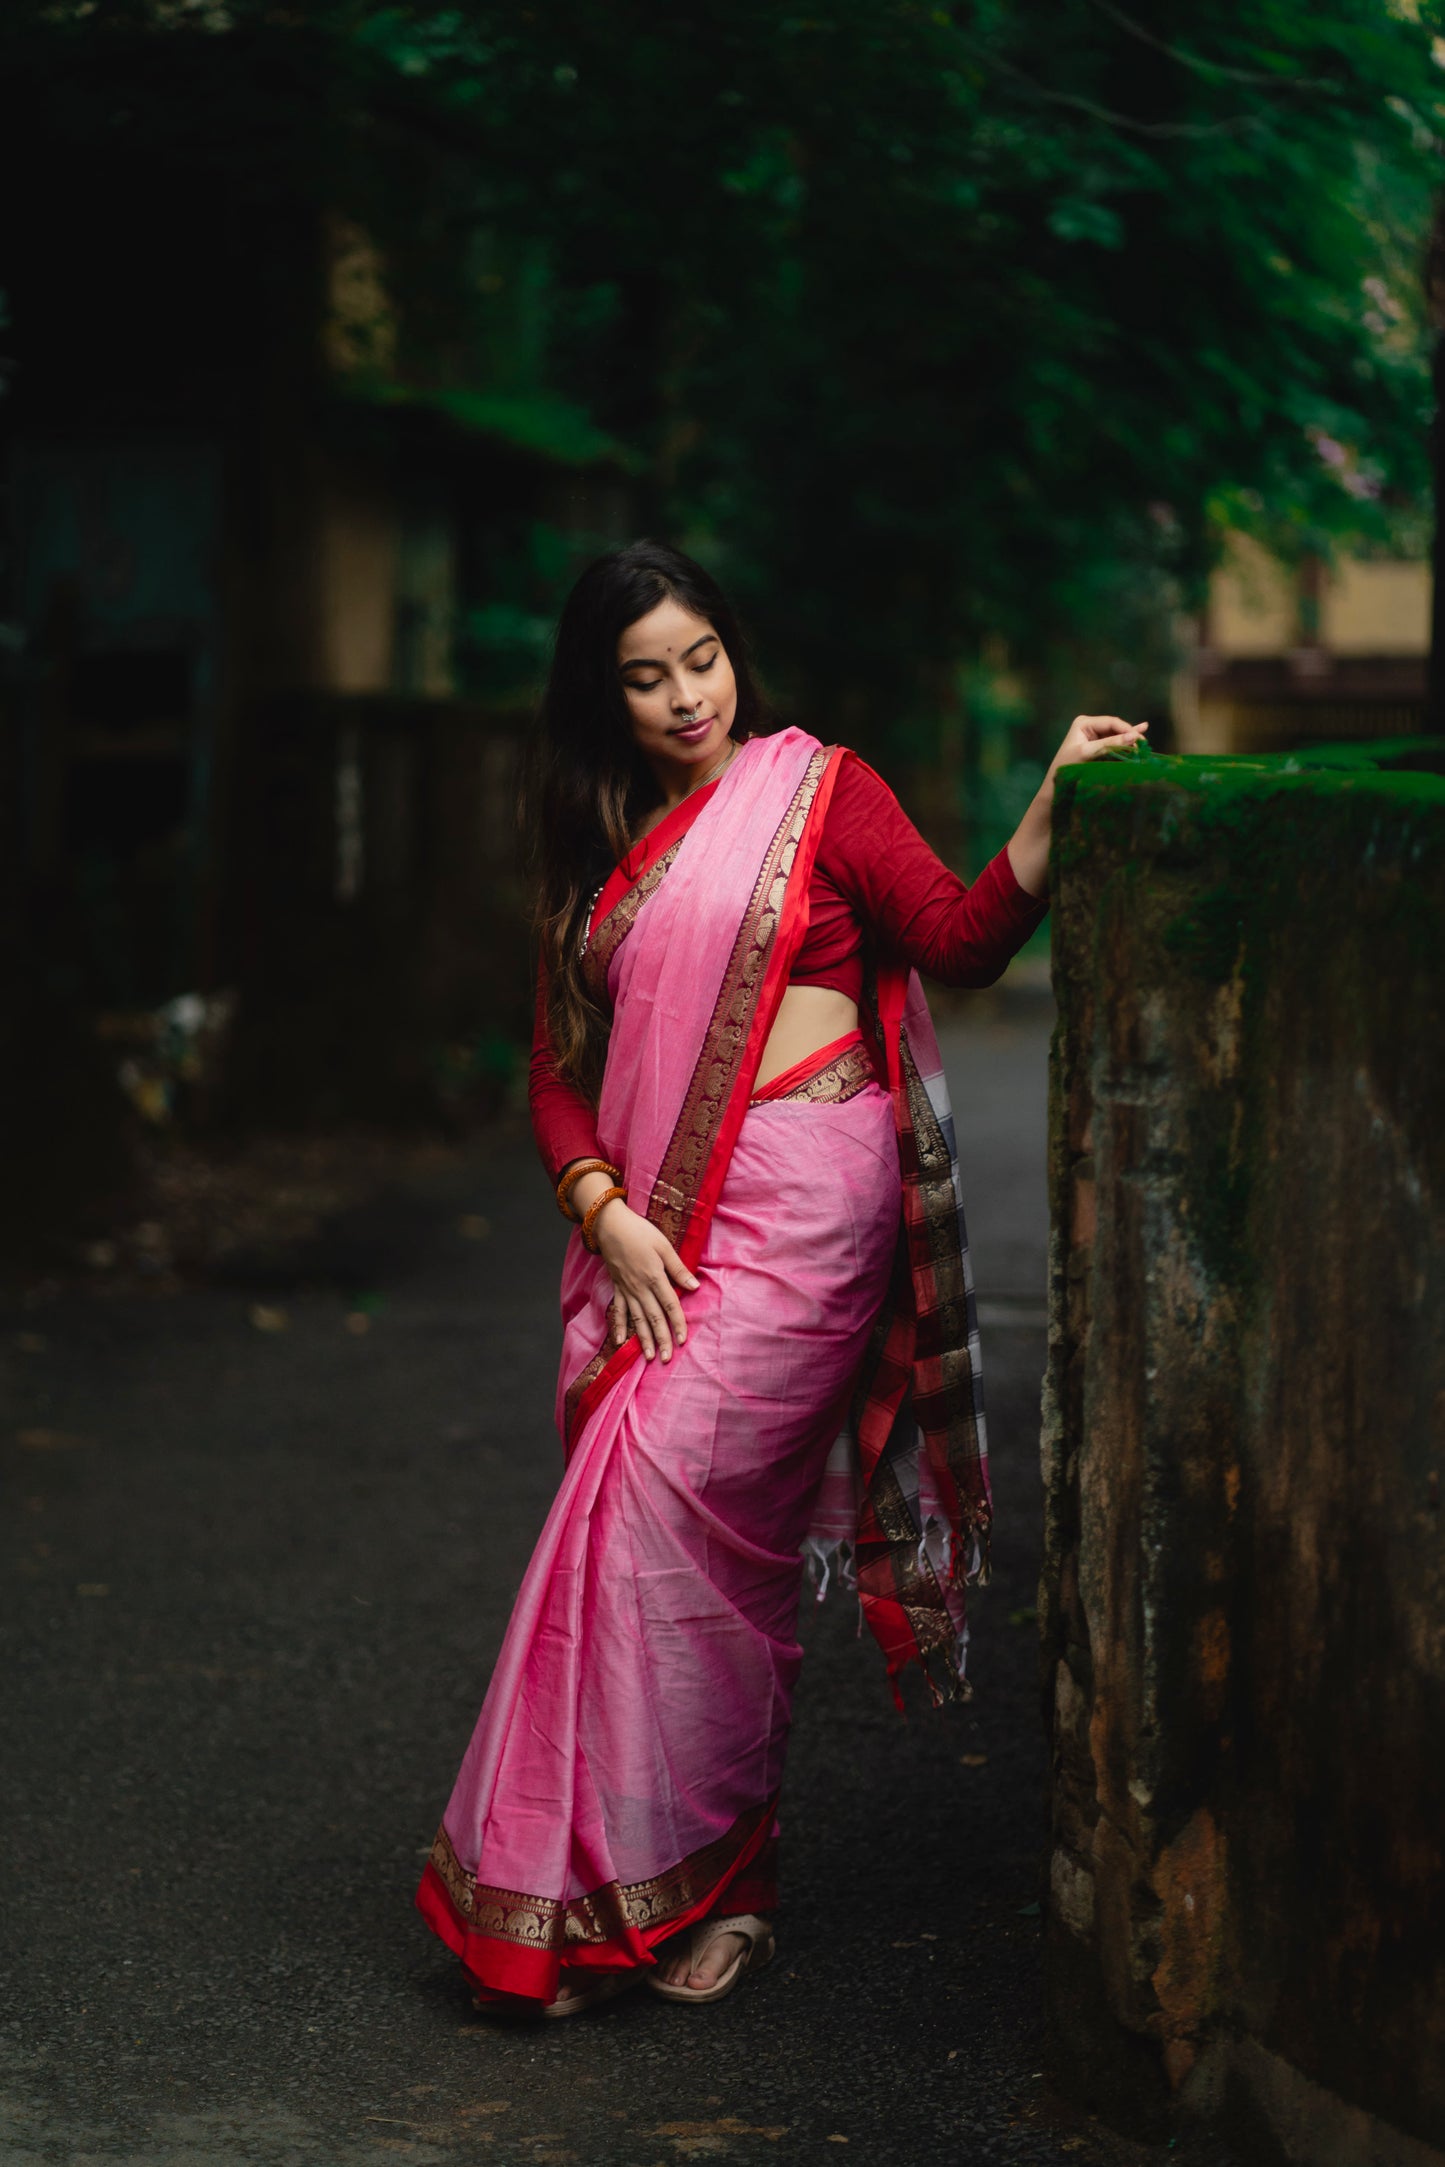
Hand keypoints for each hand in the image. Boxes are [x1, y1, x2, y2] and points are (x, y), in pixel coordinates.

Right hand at [593, 1199, 698, 1362]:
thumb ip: (678, 1268)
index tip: (683, 1340)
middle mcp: (640, 1288)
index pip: (670, 1305)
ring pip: (637, 1319)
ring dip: (643, 1339)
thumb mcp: (664, 1246)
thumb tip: (695, 1287)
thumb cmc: (640, 1232)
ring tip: (649, 1357)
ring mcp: (626, 1290)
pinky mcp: (616, 1287)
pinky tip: (619, 1341)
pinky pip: (618, 1310)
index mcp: (654, 1277)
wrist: (610, 1225)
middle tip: (667, 1358)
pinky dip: (618, 1326)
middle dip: (661, 1339)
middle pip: (654, 1318)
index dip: (678, 1323)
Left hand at [1046, 713, 1147, 783]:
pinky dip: (1126, 743)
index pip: (1111, 722)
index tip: (1139, 739)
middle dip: (1129, 736)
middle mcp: (1089, 726)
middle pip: (1116, 728)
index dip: (1127, 729)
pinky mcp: (1098, 746)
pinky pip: (1115, 743)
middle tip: (1144, 745)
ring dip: (1129, 741)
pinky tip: (1140, 734)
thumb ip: (1110, 744)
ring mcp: (1094, 736)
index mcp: (1083, 723)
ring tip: (1144, 745)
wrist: (1057, 785)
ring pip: (1117, 735)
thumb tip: (1134, 737)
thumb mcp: (1089, 753)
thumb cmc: (1068, 768)